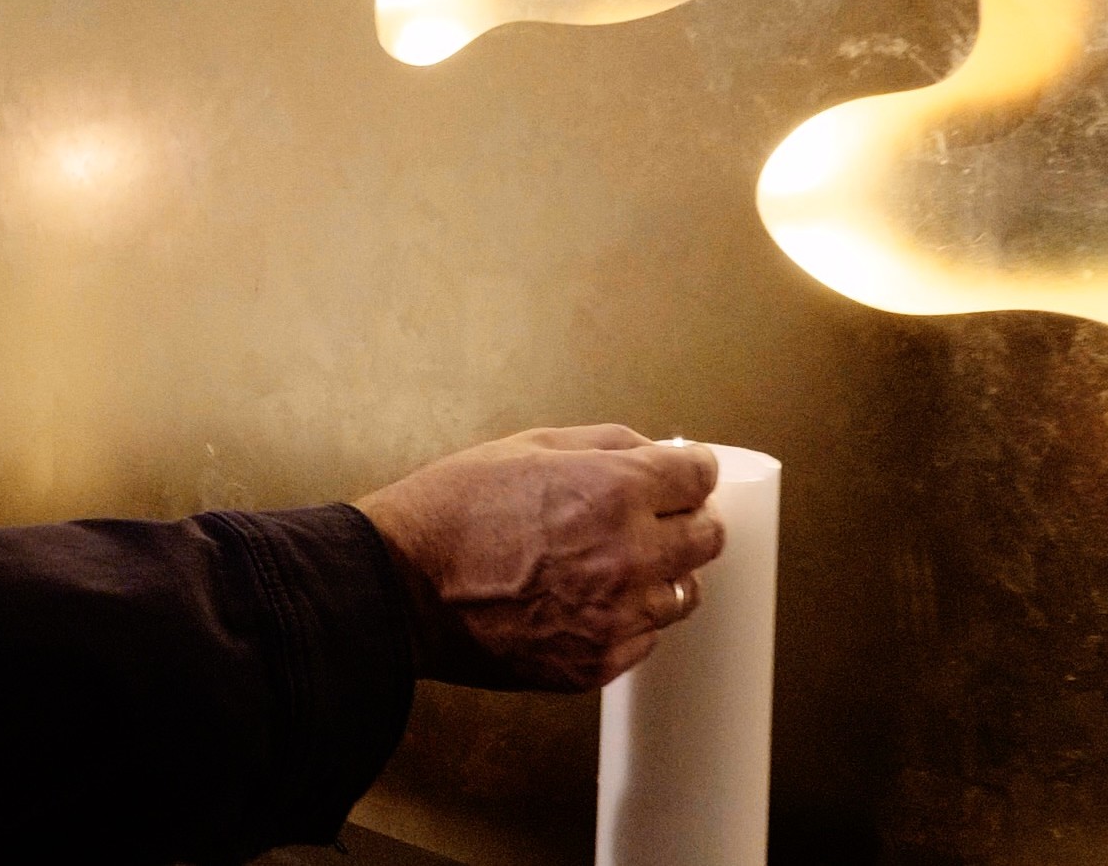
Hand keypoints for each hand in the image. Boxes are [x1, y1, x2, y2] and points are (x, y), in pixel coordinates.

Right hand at [353, 425, 726, 690]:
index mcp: (615, 491)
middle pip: (708, 539)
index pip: (700, 479)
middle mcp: (627, 555)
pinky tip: (588, 603)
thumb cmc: (454, 509)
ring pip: (683, 595)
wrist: (399, 587)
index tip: (678, 479)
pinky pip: (644, 640)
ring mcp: (614, 616)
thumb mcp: (530, 447)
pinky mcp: (594, 663)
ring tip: (615, 567)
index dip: (689, 475)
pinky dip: (627, 621)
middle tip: (657, 521)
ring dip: (661, 576)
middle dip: (687, 522)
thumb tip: (657, 453)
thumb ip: (607, 445)